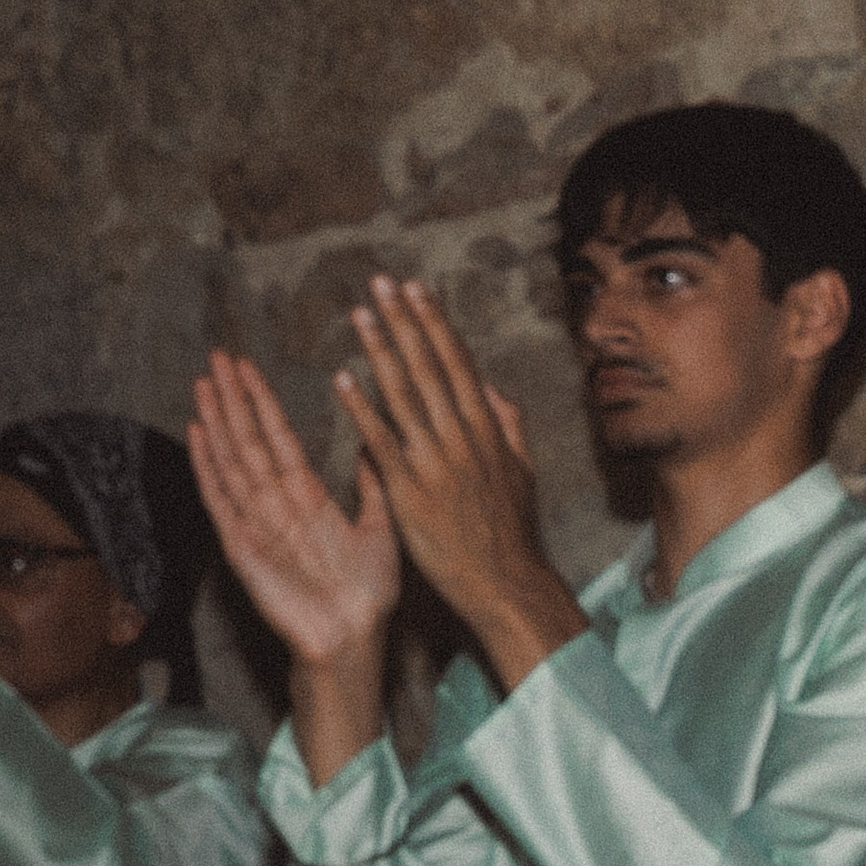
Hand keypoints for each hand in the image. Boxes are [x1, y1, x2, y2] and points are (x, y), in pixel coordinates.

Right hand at [189, 351, 400, 785]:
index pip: (279, 436)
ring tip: (203, 382)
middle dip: (232, 398)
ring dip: (216, 421)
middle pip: (248, 439)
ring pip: (231, 460)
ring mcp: (255, 522)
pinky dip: (207, 467)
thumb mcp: (381, 529)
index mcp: (307, 496)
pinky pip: (220, 500)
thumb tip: (377, 444)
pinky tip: (197, 434)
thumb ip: (373, 487)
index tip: (247, 365)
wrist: (351, 639)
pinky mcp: (241, 547)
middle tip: (217, 356)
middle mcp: (277, 504)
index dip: (262, 400)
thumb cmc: (368, 593)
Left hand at [337, 277, 580, 689]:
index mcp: (486, 428)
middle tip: (381, 283)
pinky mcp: (411, 491)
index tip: (417, 290)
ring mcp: (435, 462)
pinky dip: (361, 409)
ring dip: (379, 350)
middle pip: (428, 367)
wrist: (504, 582)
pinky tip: (342, 380)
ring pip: (404, 395)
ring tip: (360, 315)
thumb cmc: (511, 531)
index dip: (435, 323)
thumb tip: (495, 390)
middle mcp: (462, 436)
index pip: (457, 362)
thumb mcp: (523, 472)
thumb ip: (509, 426)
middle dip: (404, 321)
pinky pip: (380, 442)